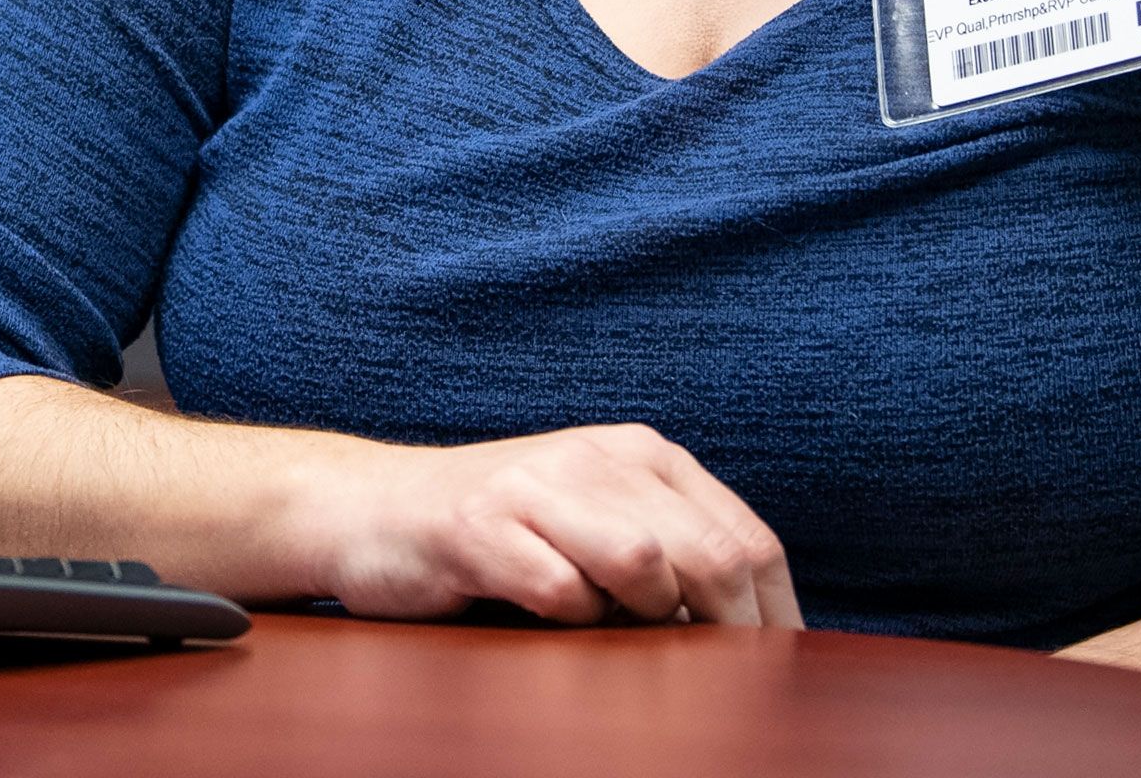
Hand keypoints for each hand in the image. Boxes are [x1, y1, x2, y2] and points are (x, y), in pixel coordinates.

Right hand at [308, 423, 802, 627]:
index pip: (747, 539)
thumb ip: (670, 556)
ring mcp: (536, 486)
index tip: (771, 675)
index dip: (772, 617)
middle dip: (726, 632)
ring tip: (614, 634)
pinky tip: (549, 620)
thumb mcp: (597, 523)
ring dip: (643, 620)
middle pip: (709, 555)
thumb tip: (753, 633)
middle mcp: (597, 458)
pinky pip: (560, 591)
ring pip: (644, 564)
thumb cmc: (498, 532)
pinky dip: (570, 622)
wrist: (368, 508)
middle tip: (715, 685)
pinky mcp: (478, 526)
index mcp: (641, 455)